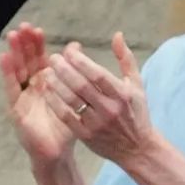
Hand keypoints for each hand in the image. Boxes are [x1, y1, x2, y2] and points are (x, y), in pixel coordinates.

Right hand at [0, 23, 75, 168]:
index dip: (36, 45)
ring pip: (16, 71)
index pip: (39, 59)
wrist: (58, 154)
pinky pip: (12, 89)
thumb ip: (75, 72)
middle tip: (23, 26)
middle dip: (24, 44)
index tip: (37, 29)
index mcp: (45, 83)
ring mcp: (22, 97)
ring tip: (12, 35)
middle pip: (25, 61)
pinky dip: (7, 73)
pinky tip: (4, 58)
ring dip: (13, 53)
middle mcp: (31, 88)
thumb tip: (76, 46)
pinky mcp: (16, 109)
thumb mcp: (73, 96)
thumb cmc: (66, 126)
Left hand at [43, 34, 155, 165]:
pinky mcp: (86, 135)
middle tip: (53, 58)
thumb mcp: (137, 85)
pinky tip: (47, 91)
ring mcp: (97, 123)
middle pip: (81, 85)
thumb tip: (117, 35)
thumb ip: (126, 59)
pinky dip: (55, 102)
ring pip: (71, 100)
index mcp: (122, 94)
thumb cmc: (136, 113)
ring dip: (56, 84)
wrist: (137, 149)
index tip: (69, 51)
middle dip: (63, 69)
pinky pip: (66, 116)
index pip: (97, 74)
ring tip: (46, 72)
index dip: (80, 60)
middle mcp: (109, 109)